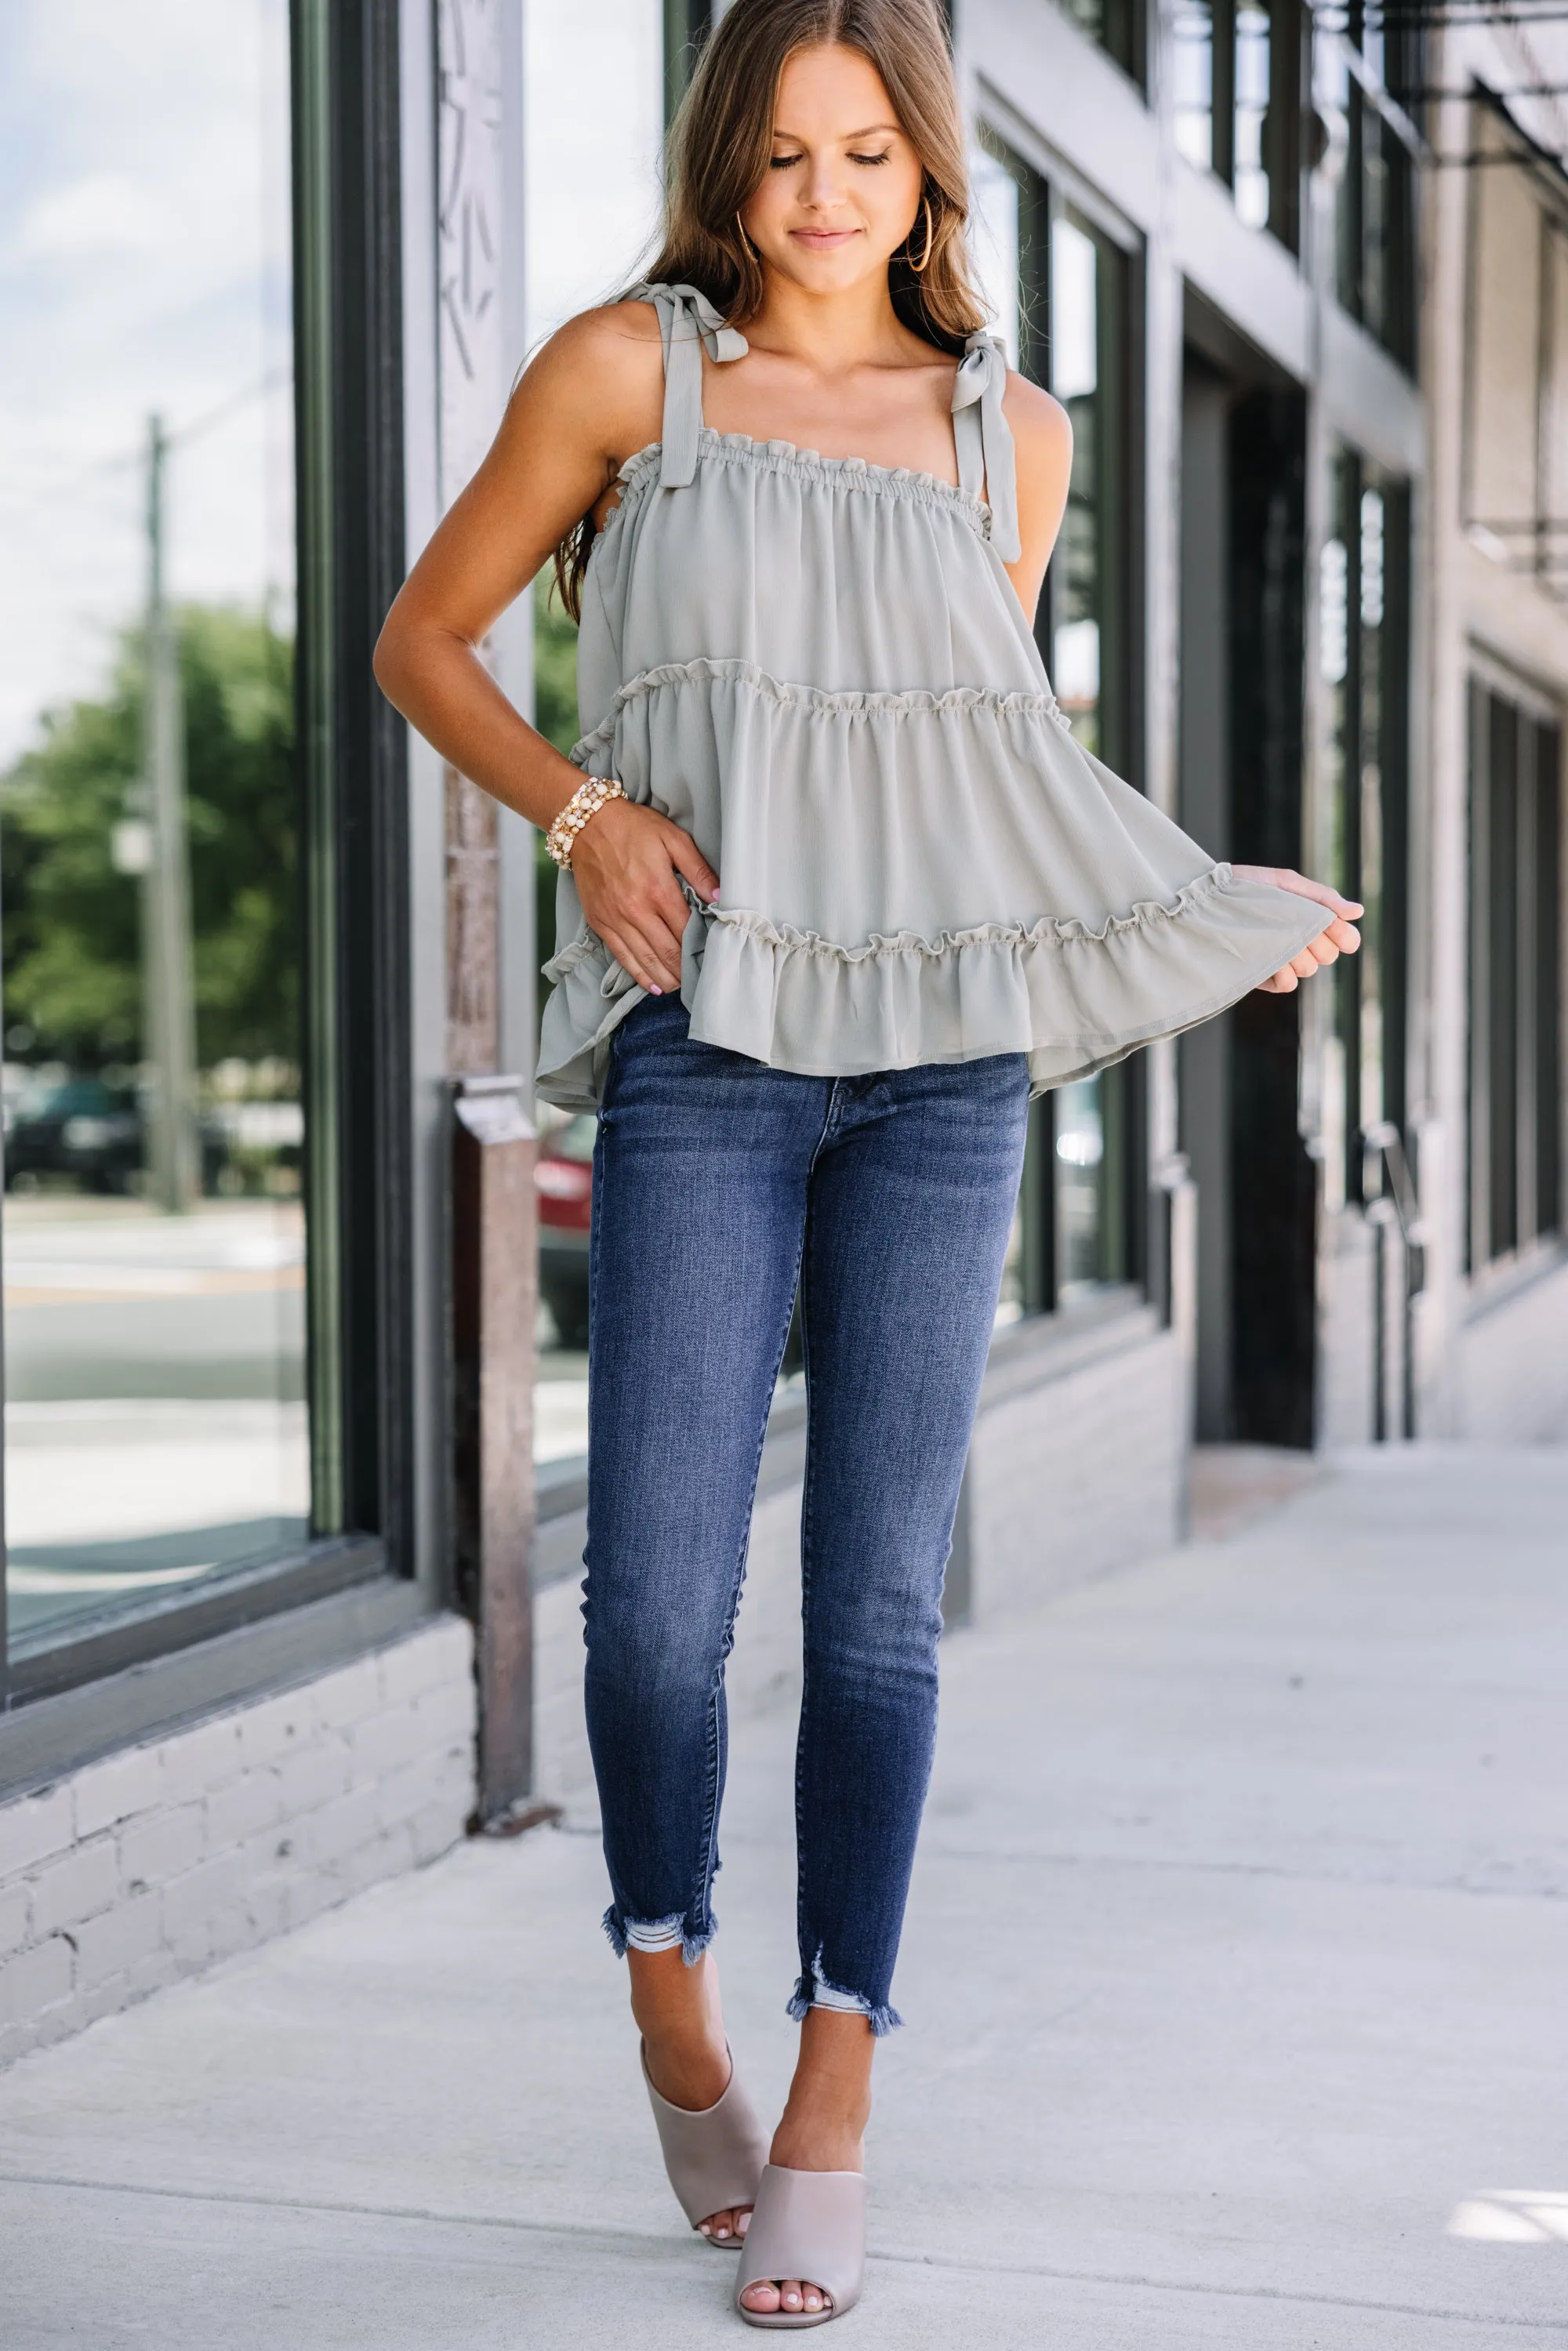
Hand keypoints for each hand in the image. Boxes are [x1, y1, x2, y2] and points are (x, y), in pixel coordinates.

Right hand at [568, 797, 718, 994]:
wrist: (586, 823)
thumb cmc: (633, 828)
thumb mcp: (673, 838)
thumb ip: (698, 869)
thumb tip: (719, 896)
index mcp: (658, 889)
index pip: (686, 929)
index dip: (701, 947)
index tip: (713, 958)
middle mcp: (636, 910)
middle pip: (667, 951)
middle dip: (686, 969)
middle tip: (701, 982)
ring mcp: (615, 919)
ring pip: (645, 959)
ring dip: (666, 978)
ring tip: (682, 989)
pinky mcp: (600, 922)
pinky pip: (622, 956)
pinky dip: (639, 974)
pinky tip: (654, 986)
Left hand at [1233, 866, 1362, 993]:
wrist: (1211, 898)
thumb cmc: (1250, 886)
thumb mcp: (1286, 883)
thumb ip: (1322, 897)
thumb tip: (1358, 912)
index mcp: (1314, 922)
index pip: (1346, 940)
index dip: (1344, 936)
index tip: (1331, 925)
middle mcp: (1303, 945)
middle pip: (1329, 956)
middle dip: (1316, 941)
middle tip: (1294, 925)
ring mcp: (1286, 963)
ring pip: (1310, 969)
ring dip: (1296, 954)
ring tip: (1274, 936)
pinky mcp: (1267, 978)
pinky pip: (1289, 984)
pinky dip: (1282, 973)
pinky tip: (1267, 957)